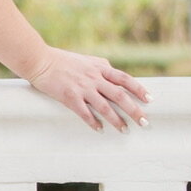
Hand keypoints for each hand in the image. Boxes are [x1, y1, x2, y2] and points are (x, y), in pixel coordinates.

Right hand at [22, 49, 149, 132]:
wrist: (40, 61)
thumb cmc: (62, 60)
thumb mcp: (86, 59)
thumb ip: (101, 66)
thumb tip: (113, 71)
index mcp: (99, 68)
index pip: (124, 79)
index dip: (138, 89)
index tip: (150, 100)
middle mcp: (94, 78)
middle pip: (119, 96)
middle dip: (134, 110)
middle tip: (144, 122)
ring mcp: (82, 88)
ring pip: (105, 107)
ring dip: (116, 120)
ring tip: (124, 130)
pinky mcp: (69, 97)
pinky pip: (85, 113)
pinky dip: (93, 122)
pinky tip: (100, 130)